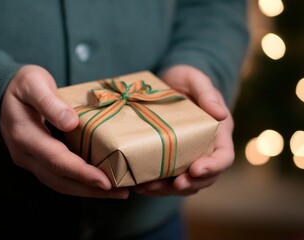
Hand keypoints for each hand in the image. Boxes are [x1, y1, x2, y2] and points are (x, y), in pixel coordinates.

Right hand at [0, 65, 128, 198]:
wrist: (2, 94)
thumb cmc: (22, 85)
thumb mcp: (33, 83)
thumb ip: (49, 102)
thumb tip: (70, 122)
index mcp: (24, 134)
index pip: (55, 159)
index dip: (81, 172)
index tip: (105, 181)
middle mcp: (25, 154)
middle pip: (59, 180)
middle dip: (90, 189)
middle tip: (120, 192)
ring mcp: (30, 160)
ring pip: (59, 183)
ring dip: (87, 190)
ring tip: (116, 192)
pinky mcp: (38, 161)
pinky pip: (59, 177)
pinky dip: (79, 183)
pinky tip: (98, 183)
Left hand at [134, 65, 234, 195]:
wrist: (168, 83)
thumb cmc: (185, 79)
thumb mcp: (196, 80)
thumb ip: (207, 94)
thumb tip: (221, 115)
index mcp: (218, 133)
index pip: (223, 157)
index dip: (213, 167)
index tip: (195, 169)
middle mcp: (205, 149)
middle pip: (204, 177)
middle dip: (189, 184)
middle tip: (172, 184)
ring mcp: (187, 156)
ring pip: (184, 182)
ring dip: (168, 190)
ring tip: (148, 188)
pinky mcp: (169, 158)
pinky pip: (166, 178)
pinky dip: (155, 185)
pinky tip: (140, 185)